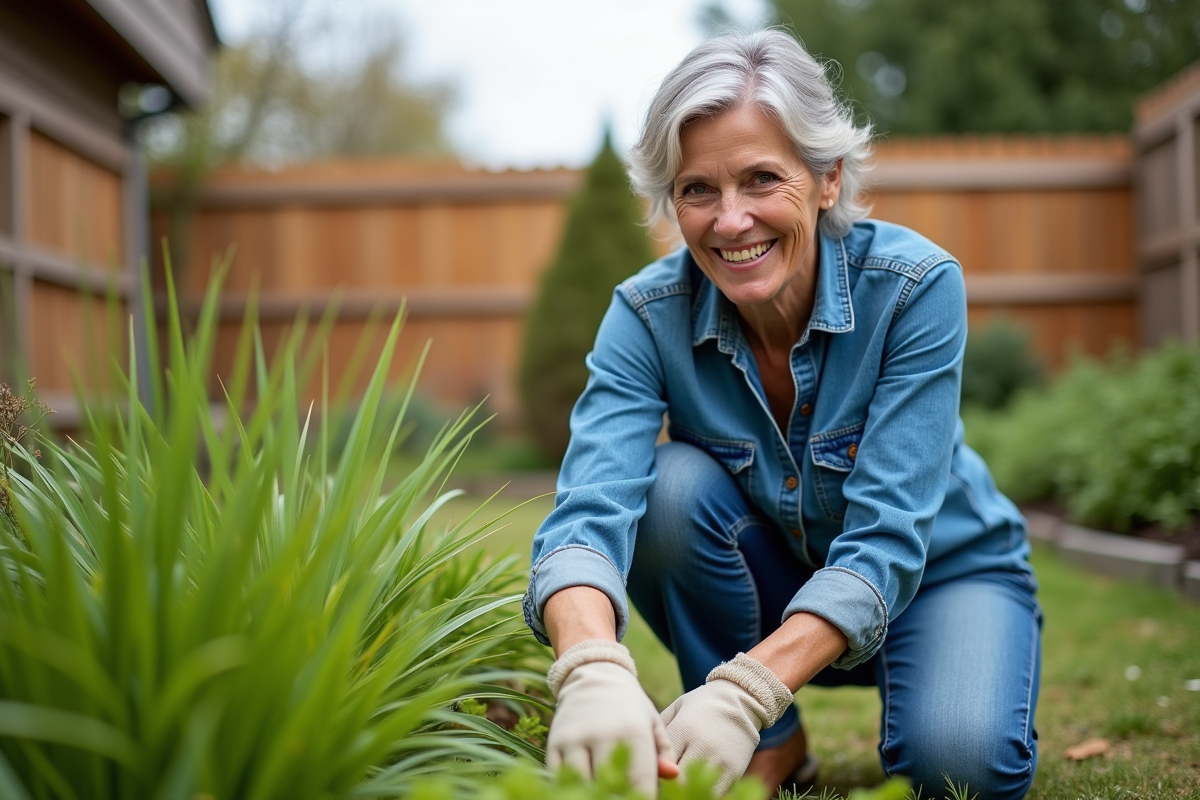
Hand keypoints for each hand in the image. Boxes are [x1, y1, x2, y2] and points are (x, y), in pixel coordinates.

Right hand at [546, 640, 674, 796]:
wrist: (593, 676)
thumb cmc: (629, 706)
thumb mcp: (652, 723)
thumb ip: (663, 752)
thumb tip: (673, 776)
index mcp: (632, 732)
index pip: (640, 783)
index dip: (643, 798)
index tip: (644, 798)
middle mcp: (602, 735)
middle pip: (610, 787)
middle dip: (619, 797)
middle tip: (624, 794)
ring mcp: (574, 740)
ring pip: (582, 785)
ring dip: (593, 793)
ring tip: (605, 792)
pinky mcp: (554, 744)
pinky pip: (558, 777)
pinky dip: (570, 787)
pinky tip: (583, 788)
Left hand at [660, 653, 794, 794]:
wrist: (740, 701)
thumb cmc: (700, 706)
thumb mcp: (676, 710)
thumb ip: (659, 732)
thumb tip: (642, 754)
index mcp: (683, 729)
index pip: (661, 762)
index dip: (653, 773)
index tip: (648, 776)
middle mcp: (701, 746)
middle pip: (677, 781)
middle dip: (667, 787)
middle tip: (659, 786)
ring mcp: (719, 761)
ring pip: (696, 791)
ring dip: (684, 793)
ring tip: (677, 790)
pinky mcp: (734, 772)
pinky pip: (715, 794)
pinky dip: (704, 794)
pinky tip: (694, 790)